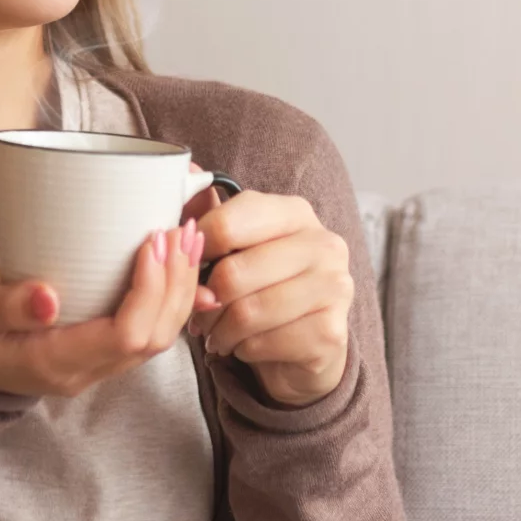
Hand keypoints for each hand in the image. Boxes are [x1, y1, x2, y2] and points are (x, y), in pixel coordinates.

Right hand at [0, 221, 205, 397]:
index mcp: (53, 363)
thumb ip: (3, 305)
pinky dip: (167, 297)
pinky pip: (146, 333)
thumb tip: (48, 297)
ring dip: (178, 289)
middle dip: (175, 283)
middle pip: (153, 338)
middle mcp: (83, 371)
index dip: (149, 289)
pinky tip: (173, 263)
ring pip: (157, 338)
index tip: (152, 240)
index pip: (124, 335)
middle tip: (180, 229)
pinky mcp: (97, 352)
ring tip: (186, 238)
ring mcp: (94, 366)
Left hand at [179, 163, 352, 406]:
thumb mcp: (238, 248)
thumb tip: (187, 170)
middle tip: (197, 311)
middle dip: (203, 299)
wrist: (304, 346)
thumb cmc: (263, 288)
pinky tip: (244, 346)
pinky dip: (243, 350)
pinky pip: (264, 343)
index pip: (229, 222)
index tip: (185, 266)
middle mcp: (324, 244)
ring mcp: (334, 288)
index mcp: (296, 212)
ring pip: (247, 313)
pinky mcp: (331, 332)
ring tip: (215, 332)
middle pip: (234, 273)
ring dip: (219, 329)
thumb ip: (211, 213)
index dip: (194, 248)